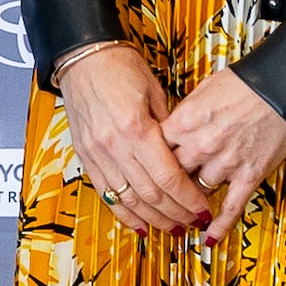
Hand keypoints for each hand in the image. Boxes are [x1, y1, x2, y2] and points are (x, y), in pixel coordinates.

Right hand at [53, 42, 208, 236]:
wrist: (82, 57)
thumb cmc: (120, 66)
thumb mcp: (155, 93)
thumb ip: (169, 128)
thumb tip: (185, 155)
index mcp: (137, 129)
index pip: (169, 177)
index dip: (189, 198)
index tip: (203, 208)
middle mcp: (115, 146)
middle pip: (151, 194)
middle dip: (176, 213)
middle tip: (193, 222)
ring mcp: (97, 154)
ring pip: (129, 200)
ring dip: (153, 219)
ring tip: (172, 229)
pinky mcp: (85, 156)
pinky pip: (106, 193)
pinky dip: (123, 213)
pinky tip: (139, 225)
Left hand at [156, 64, 285, 232]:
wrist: (285, 86)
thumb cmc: (246, 83)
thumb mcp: (204, 90)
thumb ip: (184, 115)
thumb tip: (170, 132)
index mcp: (186, 121)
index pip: (154, 150)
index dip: (149, 159)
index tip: (146, 167)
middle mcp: (202, 145)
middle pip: (172, 175)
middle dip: (167, 183)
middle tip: (163, 191)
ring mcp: (226, 163)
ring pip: (197, 192)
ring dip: (192, 199)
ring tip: (186, 207)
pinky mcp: (249, 175)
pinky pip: (230, 207)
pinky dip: (219, 226)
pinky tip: (209, 239)